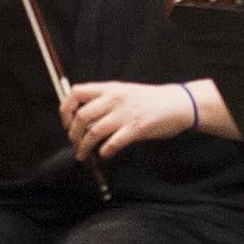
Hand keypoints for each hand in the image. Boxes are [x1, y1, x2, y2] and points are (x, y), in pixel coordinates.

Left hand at [62, 78, 198, 162]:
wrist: (177, 104)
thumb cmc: (149, 100)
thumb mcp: (124, 92)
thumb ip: (104, 100)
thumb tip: (81, 115)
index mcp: (110, 88)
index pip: (76, 92)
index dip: (66, 109)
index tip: (67, 122)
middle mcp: (114, 99)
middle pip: (82, 116)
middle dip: (73, 133)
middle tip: (75, 143)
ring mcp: (125, 114)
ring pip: (94, 132)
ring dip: (84, 147)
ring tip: (83, 154)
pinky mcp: (136, 128)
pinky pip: (113, 143)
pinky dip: (105, 151)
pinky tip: (105, 154)